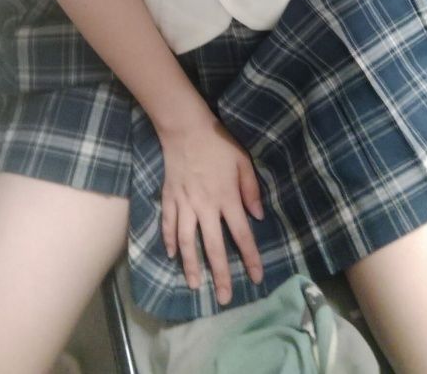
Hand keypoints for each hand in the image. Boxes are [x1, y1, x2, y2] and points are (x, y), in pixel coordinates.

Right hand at [158, 114, 264, 305]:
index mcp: (227, 198)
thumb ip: (251, 189)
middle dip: (220, 274)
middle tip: (224, 298)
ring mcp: (184, 204)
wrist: (185, 128)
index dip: (250, 258)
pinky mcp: (169, 198)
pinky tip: (172, 255)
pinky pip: (168, 224)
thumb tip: (257, 216)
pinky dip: (170, 241)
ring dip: (191, 266)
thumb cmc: (218, 143)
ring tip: (195, 285)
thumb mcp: (243, 161)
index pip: (242, 235)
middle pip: (214, 247)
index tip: (256, 277)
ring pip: (187, 242)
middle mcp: (205, 207)